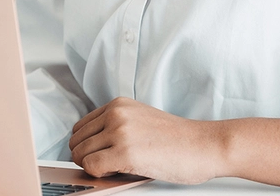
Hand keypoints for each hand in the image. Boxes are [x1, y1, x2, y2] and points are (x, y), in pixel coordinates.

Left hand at [69, 97, 223, 184]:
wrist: (203, 145)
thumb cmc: (176, 138)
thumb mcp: (140, 120)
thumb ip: (115, 125)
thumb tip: (90, 146)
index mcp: (118, 104)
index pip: (81, 127)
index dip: (87, 146)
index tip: (99, 155)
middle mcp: (116, 114)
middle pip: (76, 141)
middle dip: (86, 157)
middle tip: (106, 166)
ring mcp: (120, 132)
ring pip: (80, 154)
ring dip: (93, 167)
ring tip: (115, 169)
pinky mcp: (125, 153)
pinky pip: (92, 167)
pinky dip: (99, 175)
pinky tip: (118, 173)